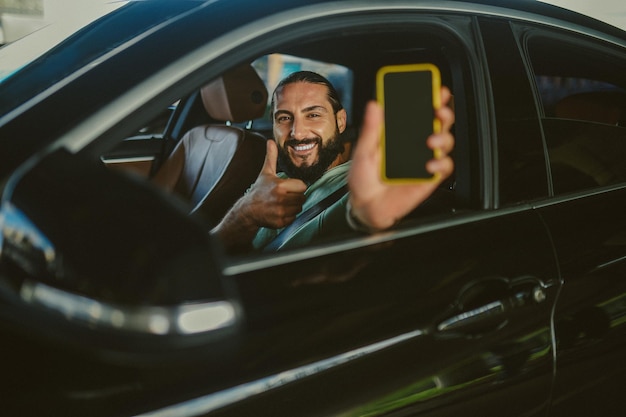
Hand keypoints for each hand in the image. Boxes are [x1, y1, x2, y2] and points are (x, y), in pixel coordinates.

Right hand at [243, 139, 306, 228]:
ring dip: (293, 206)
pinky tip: (280, 211)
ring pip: (299, 208)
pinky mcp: (280, 222)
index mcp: (280, 186)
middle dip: (295, 197)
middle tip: (285, 196)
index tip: (288, 187)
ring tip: (282, 203)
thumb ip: (271, 157)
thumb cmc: (259, 190)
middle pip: (302, 198)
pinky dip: (288, 216)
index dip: (296, 187)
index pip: (302, 186)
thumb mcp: (266, 173)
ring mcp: (280, 212)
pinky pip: (293, 218)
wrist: (248, 210)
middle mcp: (281, 199)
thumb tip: (270, 141)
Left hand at [347, 86, 454, 230]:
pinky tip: (430, 164)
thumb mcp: (363, 152)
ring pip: (445, 144)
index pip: (420, 113)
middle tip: (438, 111)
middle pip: (439, 124)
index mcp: (400, 134)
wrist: (364, 207)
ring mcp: (423, 161)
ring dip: (443, 138)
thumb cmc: (363, 179)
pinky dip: (440, 165)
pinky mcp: (427, 179)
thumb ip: (370, 130)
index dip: (431, 99)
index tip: (435, 90)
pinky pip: (443, 169)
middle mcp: (415, 145)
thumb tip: (374, 105)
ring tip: (431, 141)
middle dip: (444, 114)